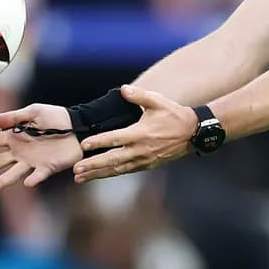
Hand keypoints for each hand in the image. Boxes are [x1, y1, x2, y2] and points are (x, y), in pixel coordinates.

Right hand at [0, 103, 83, 194]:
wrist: (79, 127)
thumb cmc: (56, 117)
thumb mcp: (34, 111)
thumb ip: (14, 117)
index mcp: (14, 136)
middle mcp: (19, 152)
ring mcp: (32, 162)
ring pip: (11, 173)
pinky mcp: (48, 168)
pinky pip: (38, 175)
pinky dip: (33, 179)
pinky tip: (26, 183)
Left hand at [72, 85, 198, 182]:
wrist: (193, 133)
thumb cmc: (174, 115)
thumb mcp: (158, 101)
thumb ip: (139, 95)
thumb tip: (123, 89)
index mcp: (141, 133)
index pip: (115, 139)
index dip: (98, 142)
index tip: (83, 146)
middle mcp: (140, 150)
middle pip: (112, 160)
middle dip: (93, 166)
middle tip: (76, 170)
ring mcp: (144, 160)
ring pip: (117, 170)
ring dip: (97, 174)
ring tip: (80, 178)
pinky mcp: (147, 165)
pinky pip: (125, 171)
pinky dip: (110, 174)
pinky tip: (99, 175)